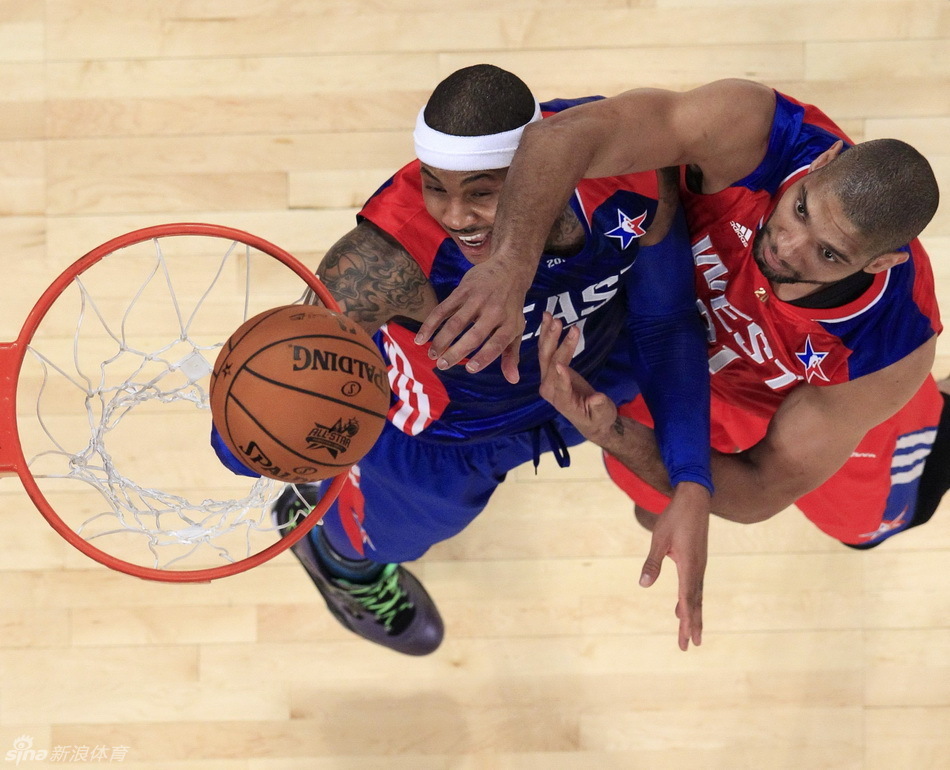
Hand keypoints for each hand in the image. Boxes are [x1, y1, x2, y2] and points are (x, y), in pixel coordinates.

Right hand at [414, 257, 532, 383]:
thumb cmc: (511, 307)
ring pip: (456, 323)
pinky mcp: (463, 290)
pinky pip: (443, 309)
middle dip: (456, 352)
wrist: (508, 269)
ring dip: (441, 340)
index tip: (470, 368)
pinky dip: (430, 324)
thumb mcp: (516, 329)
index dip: (484, 357)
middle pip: (474, 335)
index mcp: (509, 324)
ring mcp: (478, 299)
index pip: (497, 344)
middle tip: (442, 365)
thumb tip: (513, 381)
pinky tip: (421, 338)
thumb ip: (511, 355)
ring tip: (432, 355)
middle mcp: (495, 311)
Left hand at [537, 312, 617, 442]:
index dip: (561, 378)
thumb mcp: (602, 414)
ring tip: (550, 315)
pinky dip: (548, 335)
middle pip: (549, 364)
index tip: (561, 365)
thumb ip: (598, 406)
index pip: (560, 387)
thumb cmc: (599, 417)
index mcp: (562, 401)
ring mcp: (548, 379)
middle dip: (554, 343)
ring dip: (548, 334)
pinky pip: (547, 351)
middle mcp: (550, 389)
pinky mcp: (551, 371)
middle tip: (559, 323)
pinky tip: (549, 320)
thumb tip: (597, 398)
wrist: (592, 419)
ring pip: (545, 354)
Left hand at [639, 482, 709, 650]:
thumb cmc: (675, 517)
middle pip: (695, 603)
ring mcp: (699, 565)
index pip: (688, 599)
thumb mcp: (659, 539)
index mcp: (689, 566)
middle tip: (689, 646)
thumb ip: (652, 562)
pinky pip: (695, 586)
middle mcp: (698, 569)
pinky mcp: (697, 561)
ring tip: (688, 634)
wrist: (694, 499)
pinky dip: (690, 600)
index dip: (687, 620)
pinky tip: (683, 606)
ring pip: (696, 596)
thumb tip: (644, 584)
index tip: (687, 639)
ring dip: (692, 615)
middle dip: (691, 625)